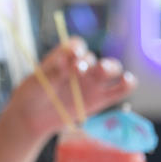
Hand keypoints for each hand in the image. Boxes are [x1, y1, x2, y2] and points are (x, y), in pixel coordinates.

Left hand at [8, 38, 135, 136]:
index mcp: (66, 56)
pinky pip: (120, 89)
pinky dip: (127, 83)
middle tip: (79, 70)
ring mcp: (93, 81)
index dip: (76, 49)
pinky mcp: (102, 98)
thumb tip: (66, 63)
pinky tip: (126, 81)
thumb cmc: (33, 94)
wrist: (33, 116)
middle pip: (93, 58)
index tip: (71, 56)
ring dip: (110, 67)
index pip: (76, 46)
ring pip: (111, 69)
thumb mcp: (38, 81)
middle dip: (89, 61)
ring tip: (102, 72)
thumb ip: (53, 72)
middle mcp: (82, 66)